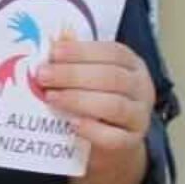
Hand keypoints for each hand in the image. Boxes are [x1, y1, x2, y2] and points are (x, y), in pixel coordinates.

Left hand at [36, 35, 154, 183]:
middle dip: (73, 75)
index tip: (54, 52)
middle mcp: (141, 88)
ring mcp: (139, 116)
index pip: (112, 52)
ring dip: (78, 100)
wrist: (108, 142)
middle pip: (111, 78)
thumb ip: (74, 60)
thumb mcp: (87, 76)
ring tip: (50, 97)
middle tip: (43, 75)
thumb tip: (53, 41)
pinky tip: (72, 123)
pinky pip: (114, 137)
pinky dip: (92, 130)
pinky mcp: (130, 142)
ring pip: (114, 106)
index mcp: (132, 65)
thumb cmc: (94, 99)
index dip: (82, 51)